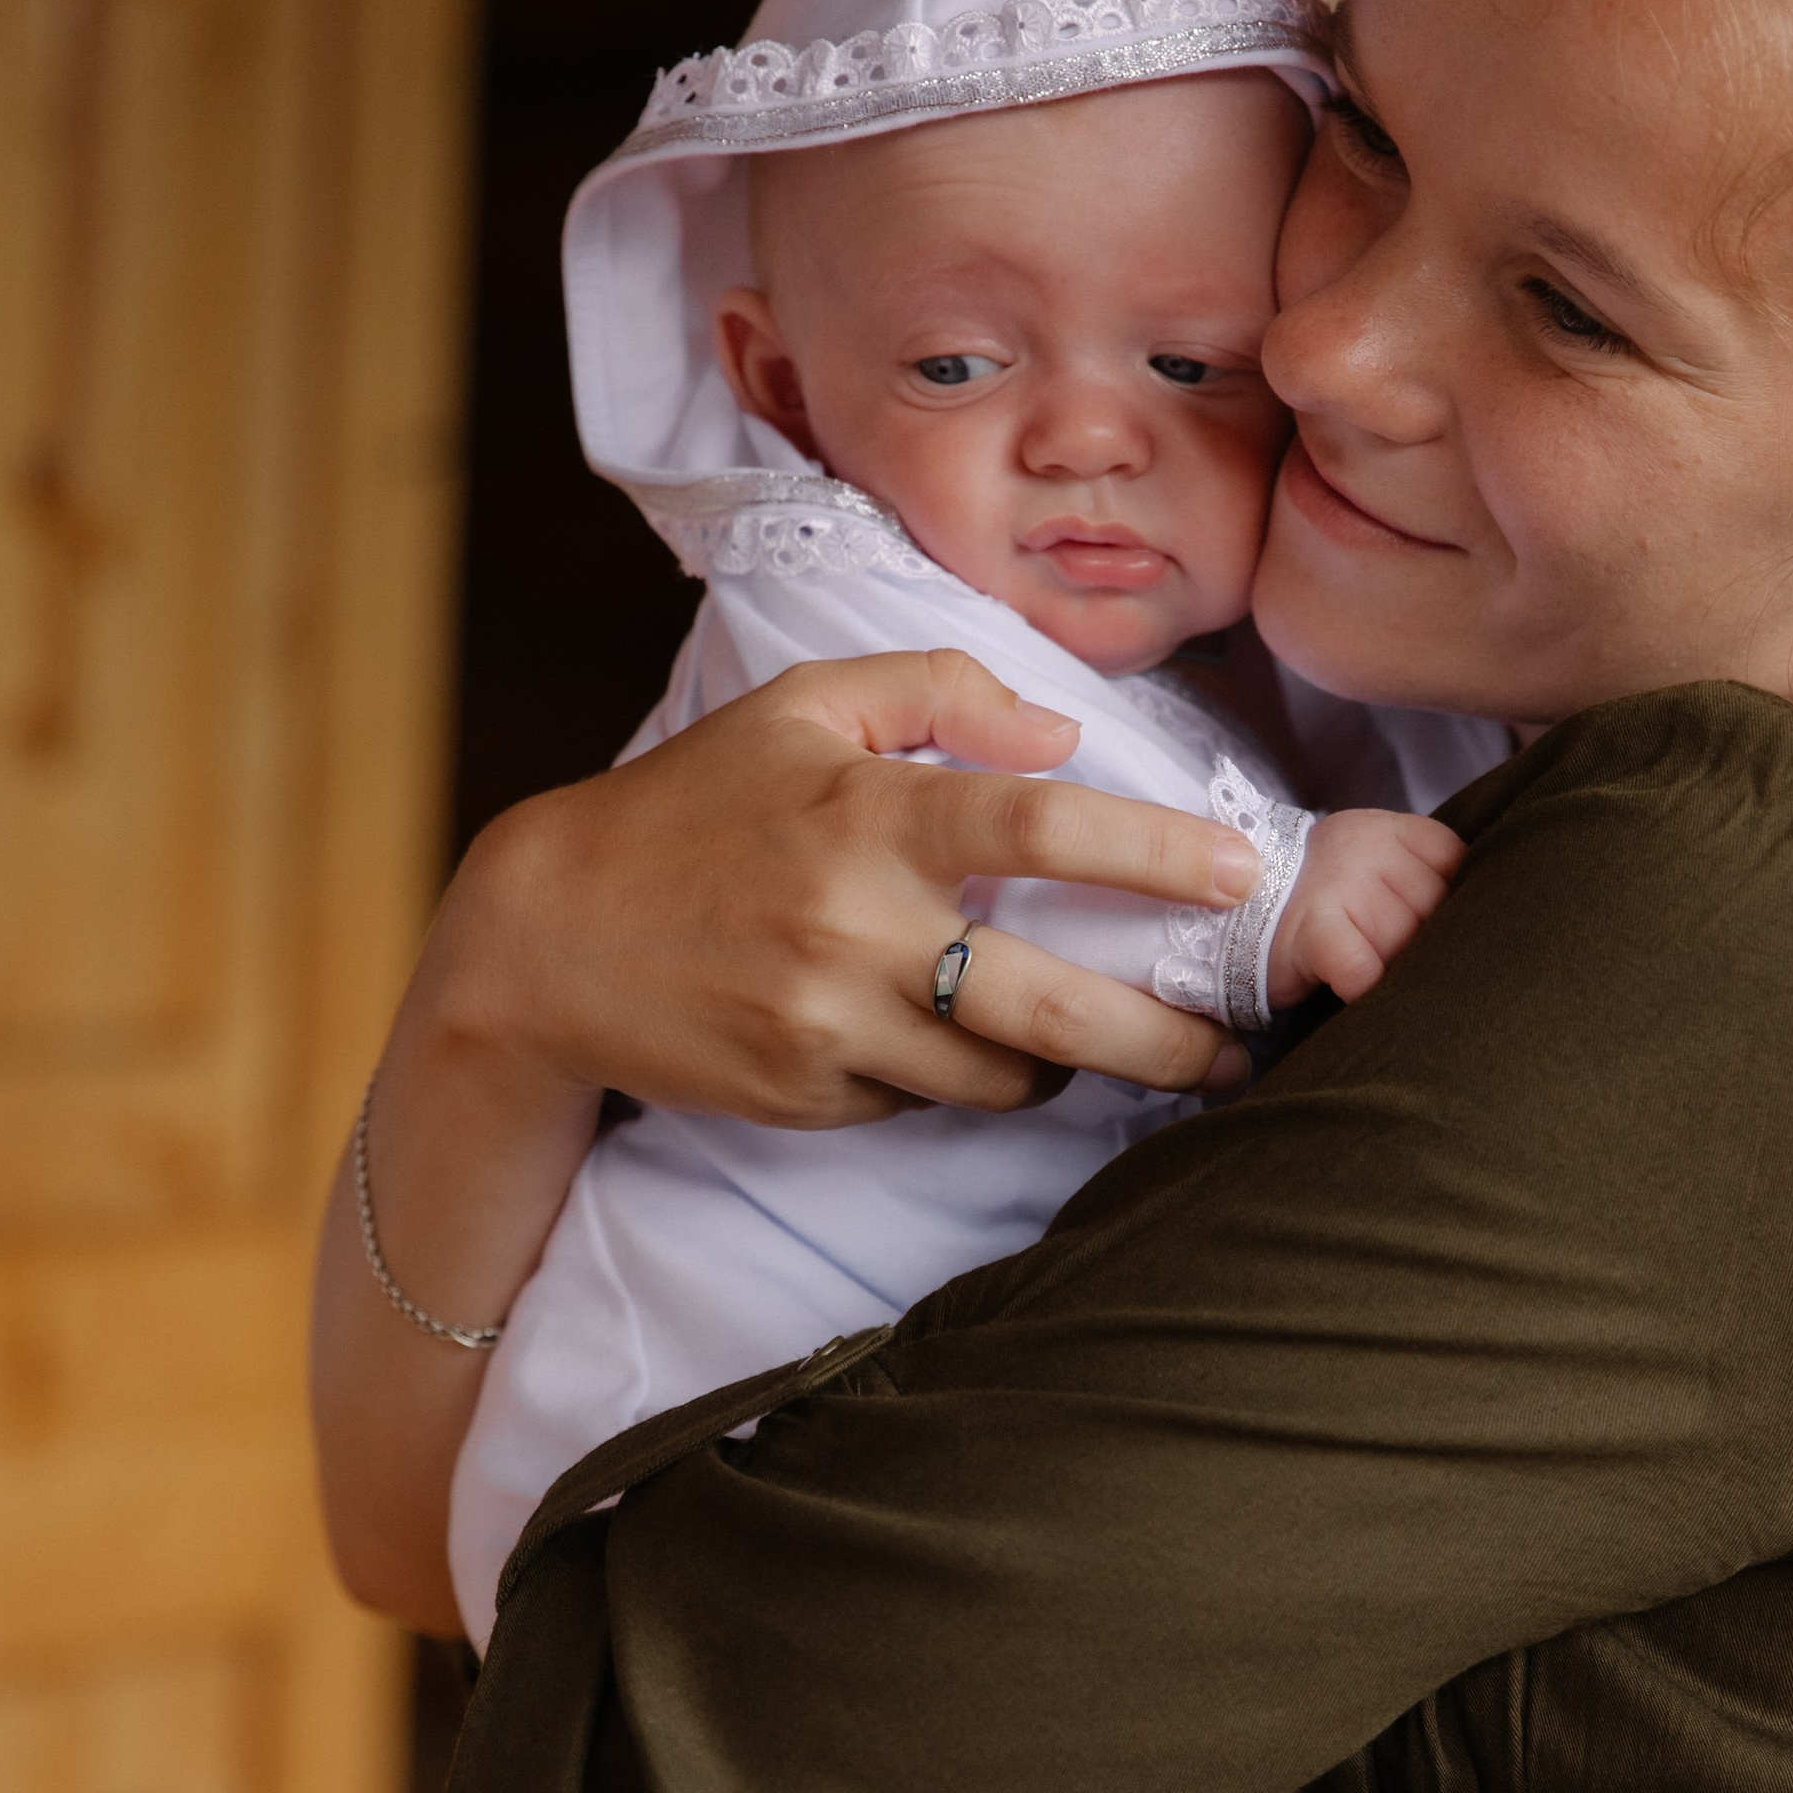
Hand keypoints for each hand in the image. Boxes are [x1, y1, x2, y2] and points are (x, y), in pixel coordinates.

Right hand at [311, 650, 1263, 1631]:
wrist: (550, 939)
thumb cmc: (695, 807)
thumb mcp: (803, 709)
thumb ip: (938, 689)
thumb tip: (1061, 732)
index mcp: (870, 814)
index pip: (1045, 827)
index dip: (1158, 854)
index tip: (1242, 874)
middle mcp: (856, 927)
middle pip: (1054, 1006)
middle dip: (1167, 1041)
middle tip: (1236, 1051)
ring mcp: (830, 1025)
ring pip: (1002, 1077)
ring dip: (1059, 1063)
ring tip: (1075, 1037)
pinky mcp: (808, 1096)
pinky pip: (925, 1104)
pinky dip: (952, 1080)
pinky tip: (931, 1044)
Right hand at [1264, 807, 1462, 1008]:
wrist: (1234, 915)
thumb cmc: (1322, 907)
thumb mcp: (1376, 871)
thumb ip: (1424, 880)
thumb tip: (1482, 927)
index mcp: (1388, 829)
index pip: (1456, 863)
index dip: (1452, 905)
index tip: (1428, 925)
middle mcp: (1365, 846)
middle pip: (1434, 908)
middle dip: (1424, 946)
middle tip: (1398, 962)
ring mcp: (1337, 883)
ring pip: (1404, 942)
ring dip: (1395, 971)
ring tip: (1373, 976)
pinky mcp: (1312, 929)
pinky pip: (1360, 968)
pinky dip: (1366, 988)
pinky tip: (1357, 991)